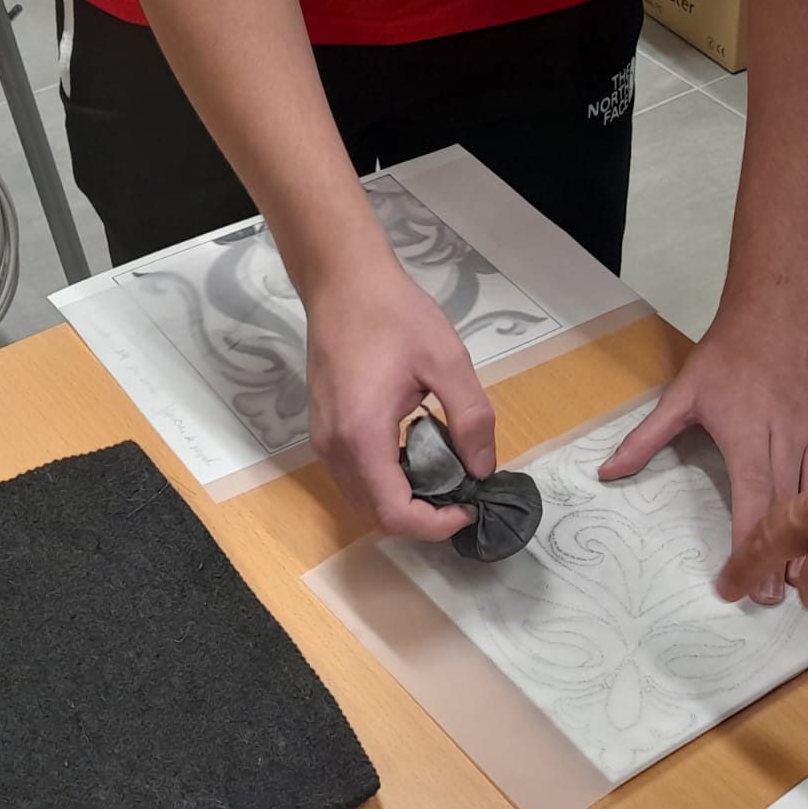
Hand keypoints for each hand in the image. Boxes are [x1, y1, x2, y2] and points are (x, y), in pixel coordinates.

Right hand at [305, 263, 494, 538]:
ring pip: (363, 502)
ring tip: (444, 480)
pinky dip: (388, 486)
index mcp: (363, 436)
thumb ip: (470, 418)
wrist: (343, 283)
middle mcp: (335, 448)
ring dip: (404, 505)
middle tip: (461, 498)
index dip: (434, 525)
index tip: (468, 507)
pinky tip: (417, 459)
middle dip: (422, 520)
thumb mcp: (447, 360)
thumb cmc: (393, 314)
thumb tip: (482, 469)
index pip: (394, 513)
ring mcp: (324, 443)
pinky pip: (355, 480)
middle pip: (376, 517)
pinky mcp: (324, 433)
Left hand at [598, 314, 807, 604]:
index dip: (746, 548)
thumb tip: (608, 472)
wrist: (779, 309)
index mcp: (750, 438)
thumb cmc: (730, 353)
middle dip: (783, 558)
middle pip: (789, 510)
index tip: (739, 583)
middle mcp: (790, 440)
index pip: (751, 503)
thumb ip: (645, 439)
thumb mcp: (682, 394)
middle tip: (776, 598)